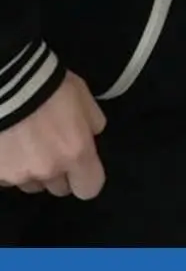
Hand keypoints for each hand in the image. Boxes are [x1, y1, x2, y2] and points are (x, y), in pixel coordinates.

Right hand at [0, 70, 106, 197]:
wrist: (7, 82)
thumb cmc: (50, 87)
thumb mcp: (85, 99)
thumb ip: (92, 125)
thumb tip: (89, 137)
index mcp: (75, 153)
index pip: (89, 188)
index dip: (86, 179)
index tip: (81, 168)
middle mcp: (47, 169)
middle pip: (57, 188)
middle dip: (58, 173)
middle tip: (50, 148)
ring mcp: (15, 173)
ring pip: (29, 183)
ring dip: (31, 170)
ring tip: (25, 143)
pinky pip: (5, 177)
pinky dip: (7, 164)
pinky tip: (7, 143)